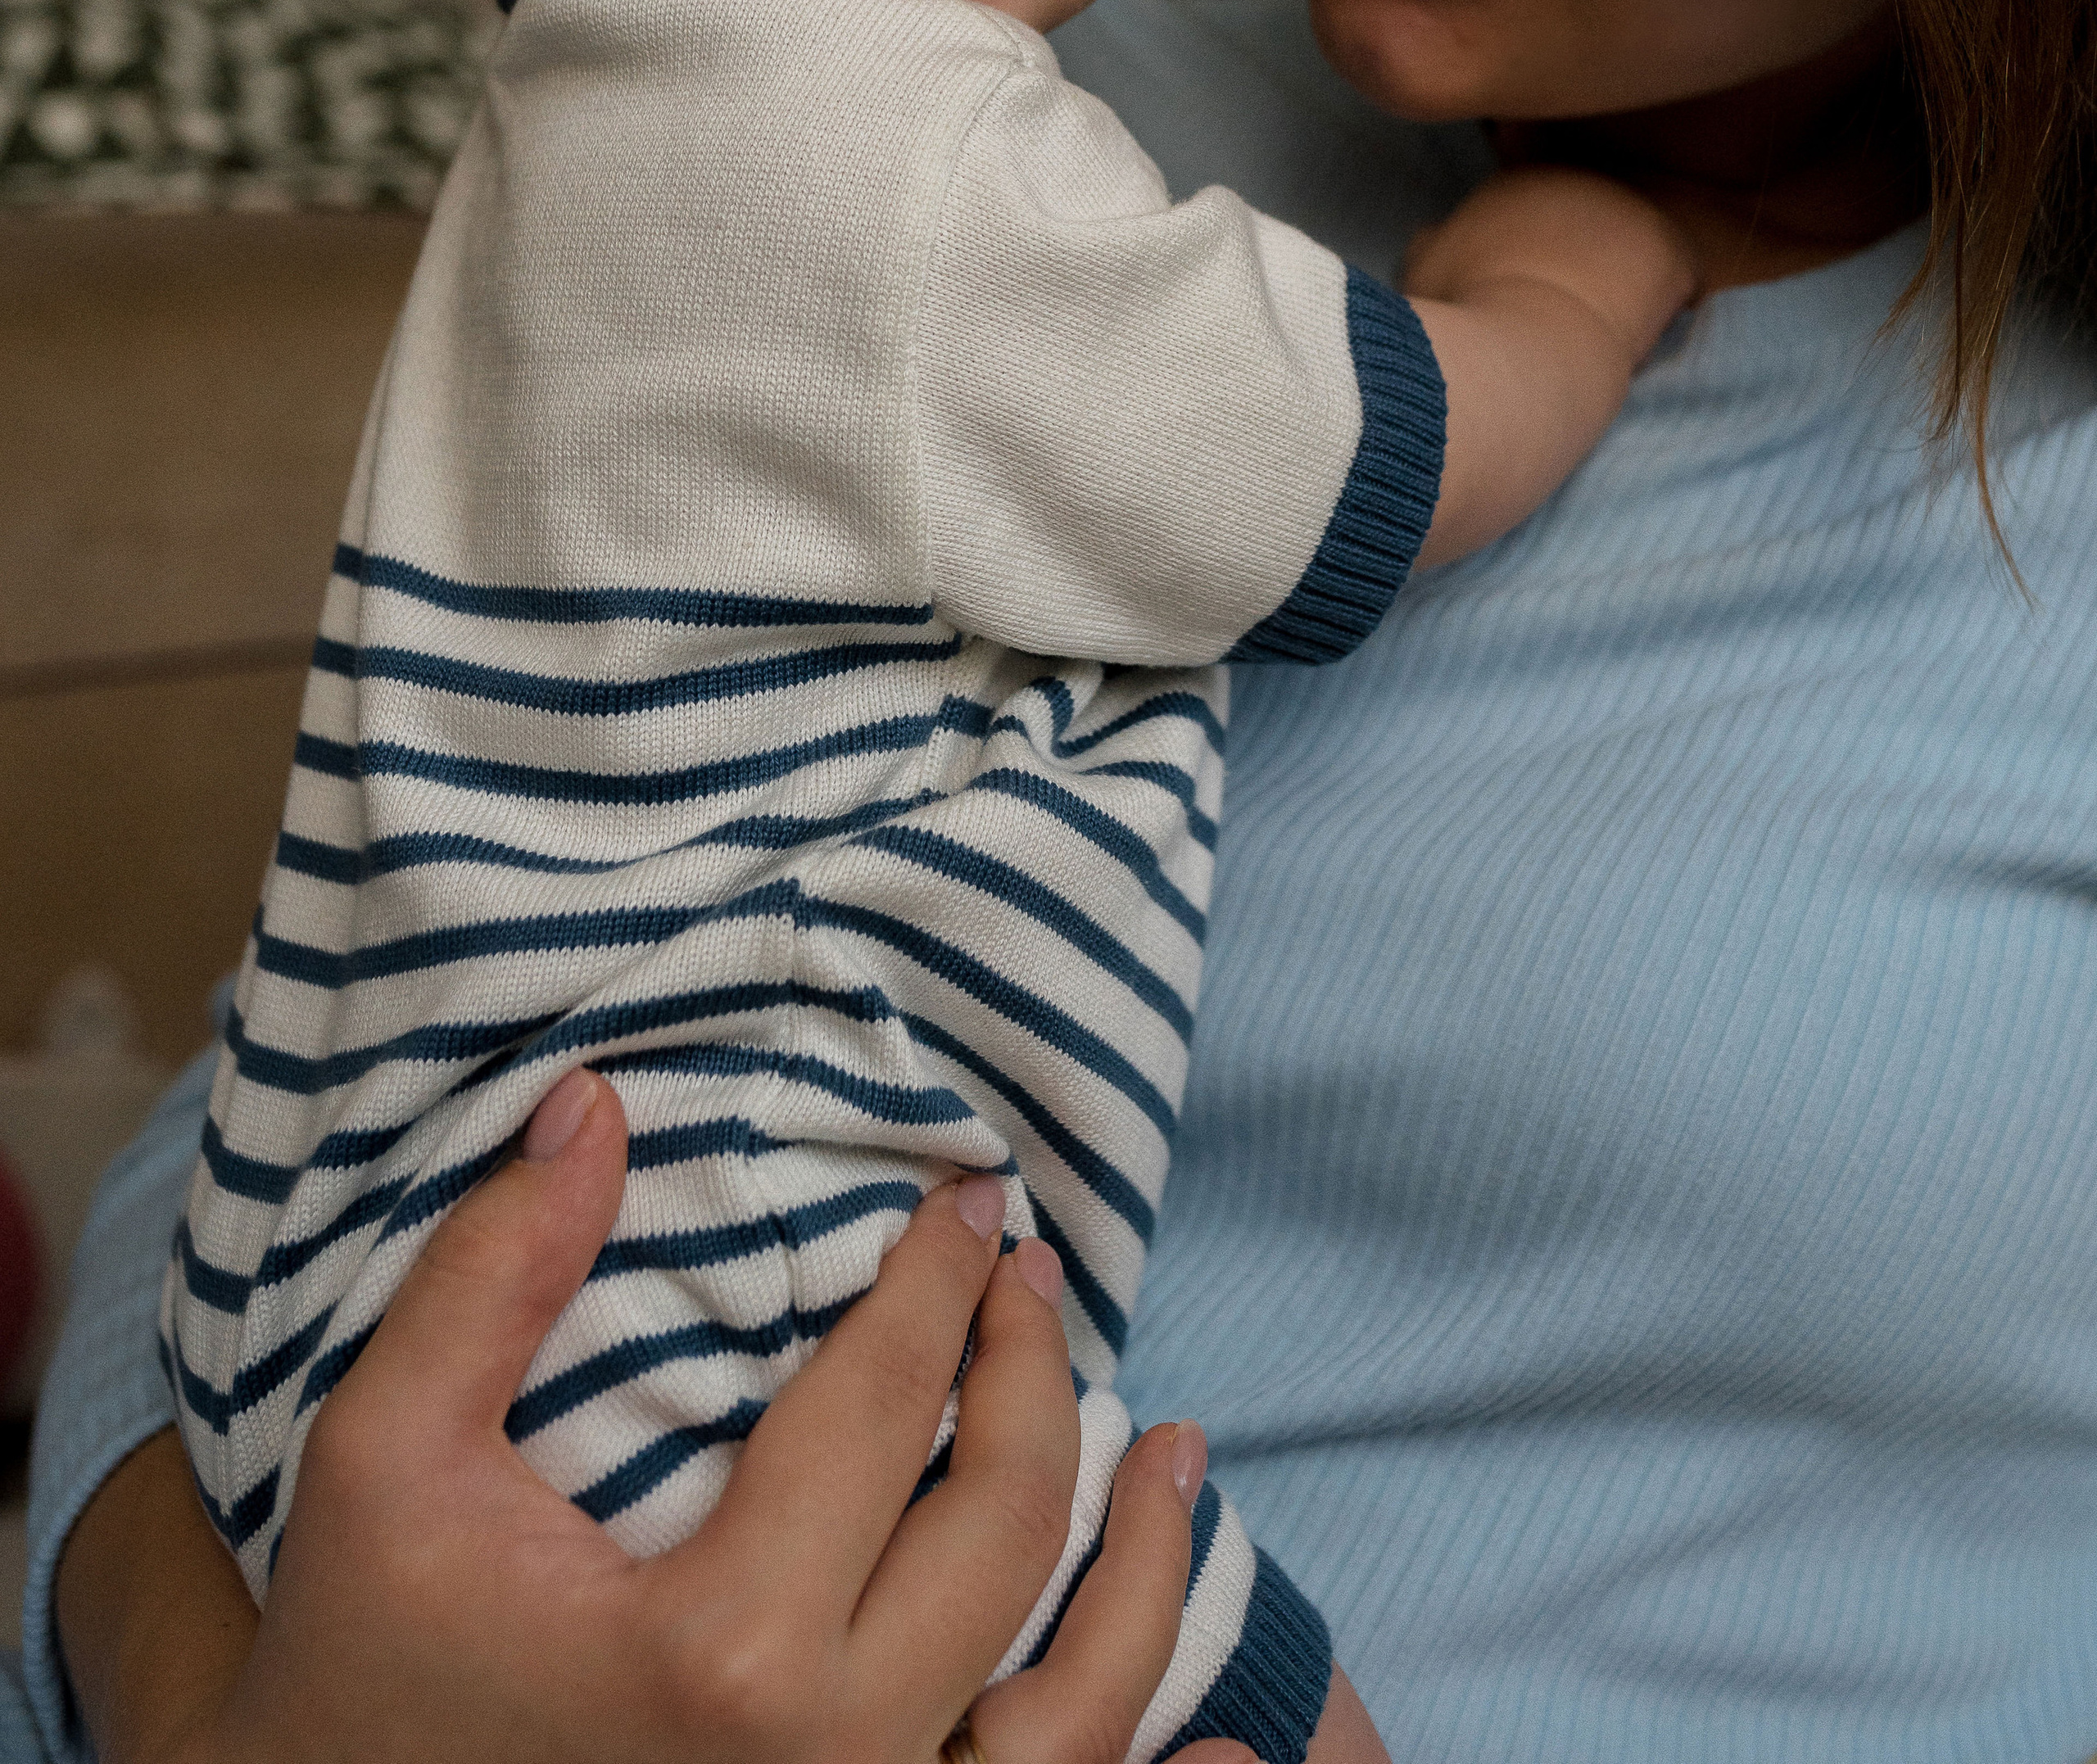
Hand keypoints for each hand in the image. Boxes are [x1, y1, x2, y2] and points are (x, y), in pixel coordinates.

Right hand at [60, 1070, 1252, 1763]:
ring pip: (1077, 1708)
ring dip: (1150, 1568)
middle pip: (1001, 1533)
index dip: (936, 1283)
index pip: (880, 1408)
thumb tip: (594, 1103)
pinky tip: (1247, 1751)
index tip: (972, 1200)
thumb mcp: (385, 1465)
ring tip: (1177, 1450)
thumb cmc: (359, 1678)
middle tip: (1032, 1280)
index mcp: (722, 1647)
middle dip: (1032, 1379)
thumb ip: (491, 1277)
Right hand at [1405, 164, 1699, 356]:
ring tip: (1600, 330)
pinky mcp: (1670, 248)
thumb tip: (1435, 232)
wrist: (1523, 350)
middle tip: (1565, 316)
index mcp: (1514, 182)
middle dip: (1582, 261)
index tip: (1524, 296)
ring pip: (1634, 249)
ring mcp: (1628, 208)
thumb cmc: (1465, 320)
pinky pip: (1679, 282)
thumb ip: (1435, 243)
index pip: (1537, 209)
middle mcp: (1575, 178)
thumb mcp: (1425, 274)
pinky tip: (1639, 338)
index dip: (1535, 256)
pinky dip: (1665, 309)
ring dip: (1625, 282)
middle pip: (1588, 221)